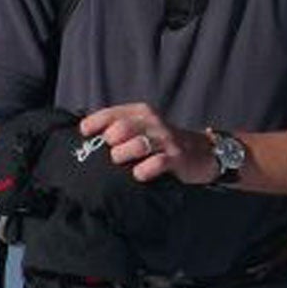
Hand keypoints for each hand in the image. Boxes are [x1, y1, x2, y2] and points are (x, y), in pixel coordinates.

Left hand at [78, 103, 215, 184]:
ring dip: (123, 155)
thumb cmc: (162, 143)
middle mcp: (154, 123)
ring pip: (138, 145)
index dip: (94, 123)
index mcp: (141, 113)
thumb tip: (86, 135)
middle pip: (122, 129)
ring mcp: (166, 141)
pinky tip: (138, 174)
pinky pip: (157, 163)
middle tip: (110, 154)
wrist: (202, 152)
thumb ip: (119, 127)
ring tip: (121, 162)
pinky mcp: (177, 158)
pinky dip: (144, 170)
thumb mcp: (143, 127)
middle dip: (110, 143)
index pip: (112, 113)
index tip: (84, 133)